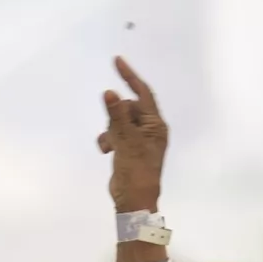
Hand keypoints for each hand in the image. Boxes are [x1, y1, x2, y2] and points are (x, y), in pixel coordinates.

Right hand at [97, 57, 167, 212]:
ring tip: (110, 147)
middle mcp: (150, 129)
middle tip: (114, 134)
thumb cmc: (137, 171)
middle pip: (128, 108)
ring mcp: (139, 139)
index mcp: (156, 125)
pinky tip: (106, 152)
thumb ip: (117, 116)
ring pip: (118, 122)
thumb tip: (110, 92)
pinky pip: (114, 134)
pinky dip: (108, 140)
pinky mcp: (129, 149)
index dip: (130, 77)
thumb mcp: (126, 142)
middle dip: (116, 117)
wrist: (134, 201)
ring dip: (110, 131)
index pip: (143, 94)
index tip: (117, 61)